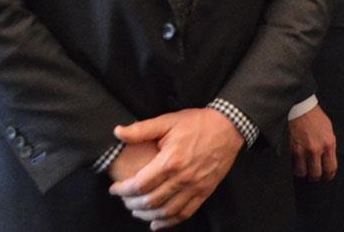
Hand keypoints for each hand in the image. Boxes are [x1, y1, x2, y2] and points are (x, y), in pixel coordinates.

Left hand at [108, 108, 243, 229]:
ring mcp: (195, 187)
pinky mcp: (205, 191)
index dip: (122, 190)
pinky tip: (157, 223)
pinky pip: (185, 213)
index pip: (139, 184)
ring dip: (147, 215)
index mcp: (170, 161)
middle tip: (124, 199)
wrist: (229, 127)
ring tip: (137, 211)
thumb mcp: (168, 121)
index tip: (114, 188)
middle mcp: (182, 178)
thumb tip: (117, 132)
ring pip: (166, 211)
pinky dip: (169, 222)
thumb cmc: (198, 123)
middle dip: (132, 204)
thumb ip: (142, 129)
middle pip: (150, 201)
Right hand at [288, 105, 336, 180]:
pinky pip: (293, 165)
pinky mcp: (292, 149)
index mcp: (329, 143)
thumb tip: (328, 159)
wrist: (301, 108)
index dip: (329, 176)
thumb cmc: (315, 118)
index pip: (331, 168)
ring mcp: (303, 150)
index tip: (327, 177)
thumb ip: (329, 146)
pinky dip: (295, 167)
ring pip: (303, 172)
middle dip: (315, 177)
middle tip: (314, 176)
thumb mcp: (328, 130)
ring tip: (304, 170)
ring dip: (304, 173)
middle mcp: (317, 149)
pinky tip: (297, 164)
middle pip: (316, 173)